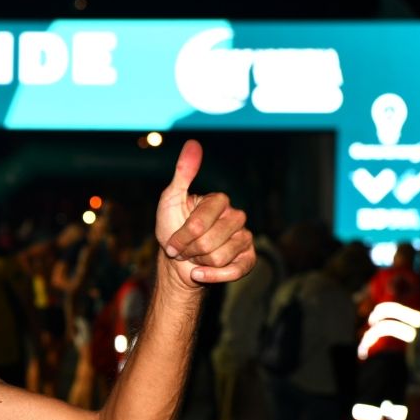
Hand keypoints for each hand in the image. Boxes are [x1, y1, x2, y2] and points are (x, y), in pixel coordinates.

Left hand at [155, 140, 254, 287]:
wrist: (176, 262)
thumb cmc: (172, 229)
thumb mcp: (170, 199)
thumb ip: (183, 173)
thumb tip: (194, 143)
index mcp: (219, 201)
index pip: (199, 224)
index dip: (182, 236)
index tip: (171, 241)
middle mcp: (236, 216)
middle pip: (209, 242)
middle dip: (190, 250)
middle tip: (184, 249)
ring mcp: (244, 237)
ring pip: (220, 257)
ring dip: (200, 262)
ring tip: (195, 257)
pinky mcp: (248, 258)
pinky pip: (236, 270)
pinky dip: (214, 276)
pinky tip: (201, 272)